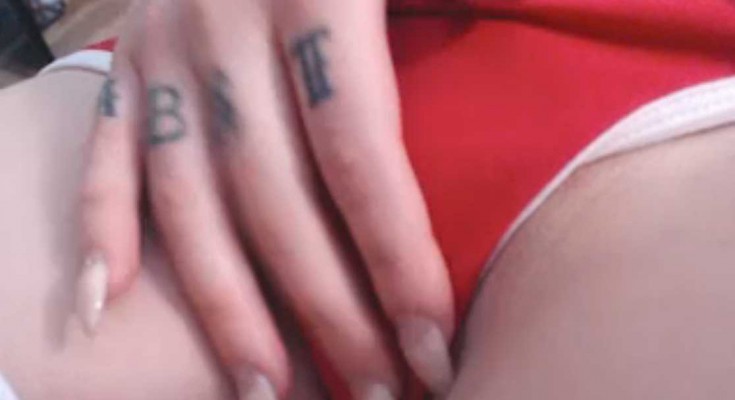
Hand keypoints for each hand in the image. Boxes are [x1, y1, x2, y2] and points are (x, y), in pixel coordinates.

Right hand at [78, 0, 454, 397]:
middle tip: (376, 392)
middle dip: (327, 309)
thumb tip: (554, 34)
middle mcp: (222, 30)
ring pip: (188, 199)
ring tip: (265, 391)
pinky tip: (109, 307)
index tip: (431, 341)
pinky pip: (104, 152)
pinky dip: (101, 226)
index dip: (395, 257)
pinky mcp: (125, 60)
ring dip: (225, 305)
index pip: (359, 155)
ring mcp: (162, 50)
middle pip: (277, 199)